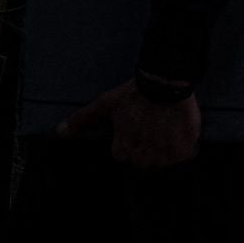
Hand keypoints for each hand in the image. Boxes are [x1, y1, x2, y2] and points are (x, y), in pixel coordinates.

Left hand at [63, 78, 202, 168]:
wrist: (164, 82)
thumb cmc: (134, 93)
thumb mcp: (105, 104)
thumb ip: (82, 120)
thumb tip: (59, 131)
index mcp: (122, 148)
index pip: (125, 154)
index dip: (131, 139)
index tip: (137, 126)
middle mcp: (141, 155)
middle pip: (145, 160)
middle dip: (148, 146)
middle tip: (152, 126)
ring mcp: (163, 154)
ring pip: (164, 160)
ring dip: (166, 147)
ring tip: (166, 127)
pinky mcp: (182, 150)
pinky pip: (183, 155)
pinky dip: (183, 146)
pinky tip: (179, 130)